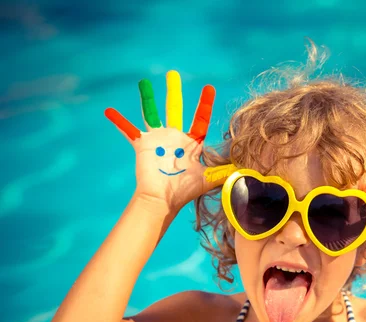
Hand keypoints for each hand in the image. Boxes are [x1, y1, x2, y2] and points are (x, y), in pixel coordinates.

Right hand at [105, 70, 223, 211]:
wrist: (162, 199)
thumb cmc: (185, 191)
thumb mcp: (210, 178)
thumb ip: (227, 171)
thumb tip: (250, 169)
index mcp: (190, 143)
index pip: (200, 119)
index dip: (204, 104)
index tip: (209, 88)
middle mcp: (174, 137)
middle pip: (175, 108)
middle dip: (174, 91)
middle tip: (172, 73)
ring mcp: (157, 139)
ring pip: (151, 112)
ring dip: (147, 98)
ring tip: (143, 82)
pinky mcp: (142, 145)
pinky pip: (129, 130)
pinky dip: (119, 121)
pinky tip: (109, 111)